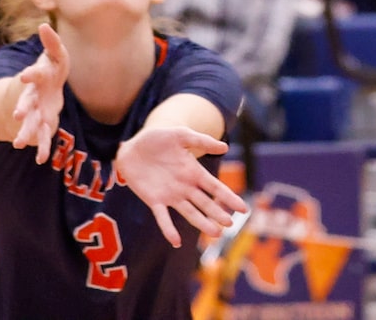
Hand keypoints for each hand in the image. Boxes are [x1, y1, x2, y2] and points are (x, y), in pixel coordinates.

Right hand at [7, 25, 70, 161]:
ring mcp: (36, 111)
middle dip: (22, 108)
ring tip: (18, 144)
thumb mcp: (55, 54)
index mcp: (39, 77)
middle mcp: (33, 95)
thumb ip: (51, 42)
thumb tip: (44, 24)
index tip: (24, 76)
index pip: (35, 74)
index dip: (30, 74)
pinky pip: (42, 136)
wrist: (45, 89)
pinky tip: (41, 159)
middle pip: (27, 102)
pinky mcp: (42, 123)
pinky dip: (41, 146)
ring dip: (25, 132)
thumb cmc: (52, 69)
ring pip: (29, 123)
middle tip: (18, 115)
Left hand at [117, 123, 245, 245]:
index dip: (229, 197)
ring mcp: (170, 196)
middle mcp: (185, 187)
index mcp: (194, 172)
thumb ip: (201, 141)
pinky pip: (162, 217)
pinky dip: (169, 229)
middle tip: (229, 223)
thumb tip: (225, 147)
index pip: (215, 187)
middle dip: (217, 213)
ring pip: (190, 213)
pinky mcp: (154, 200)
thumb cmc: (157, 139)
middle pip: (205, 203)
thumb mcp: (180, 135)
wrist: (132, 147)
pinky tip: (176, 241)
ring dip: (202, 223)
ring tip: (215, 233)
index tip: (243, 208)